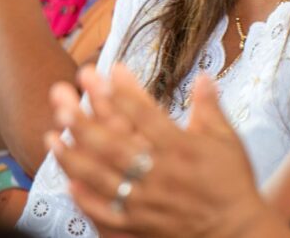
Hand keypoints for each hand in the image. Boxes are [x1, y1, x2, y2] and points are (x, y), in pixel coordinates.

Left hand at [50, 65, 267, 237]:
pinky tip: (68, 182)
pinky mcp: (141, 224)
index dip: (126, 89)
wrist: (238, 231)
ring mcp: (147, 200)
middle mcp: (160, 172)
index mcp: (181, 148)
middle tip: (61, 103)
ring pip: (102, 177)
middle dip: (84, 122)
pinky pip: (106, 211)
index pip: (147, 113)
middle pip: (114, 143)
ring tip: (51, 138)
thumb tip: (203, 74)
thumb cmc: (233, 182)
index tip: (109, 68)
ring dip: (74, 156)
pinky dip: (85, 197)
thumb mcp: (228, 140)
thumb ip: (210, 107)